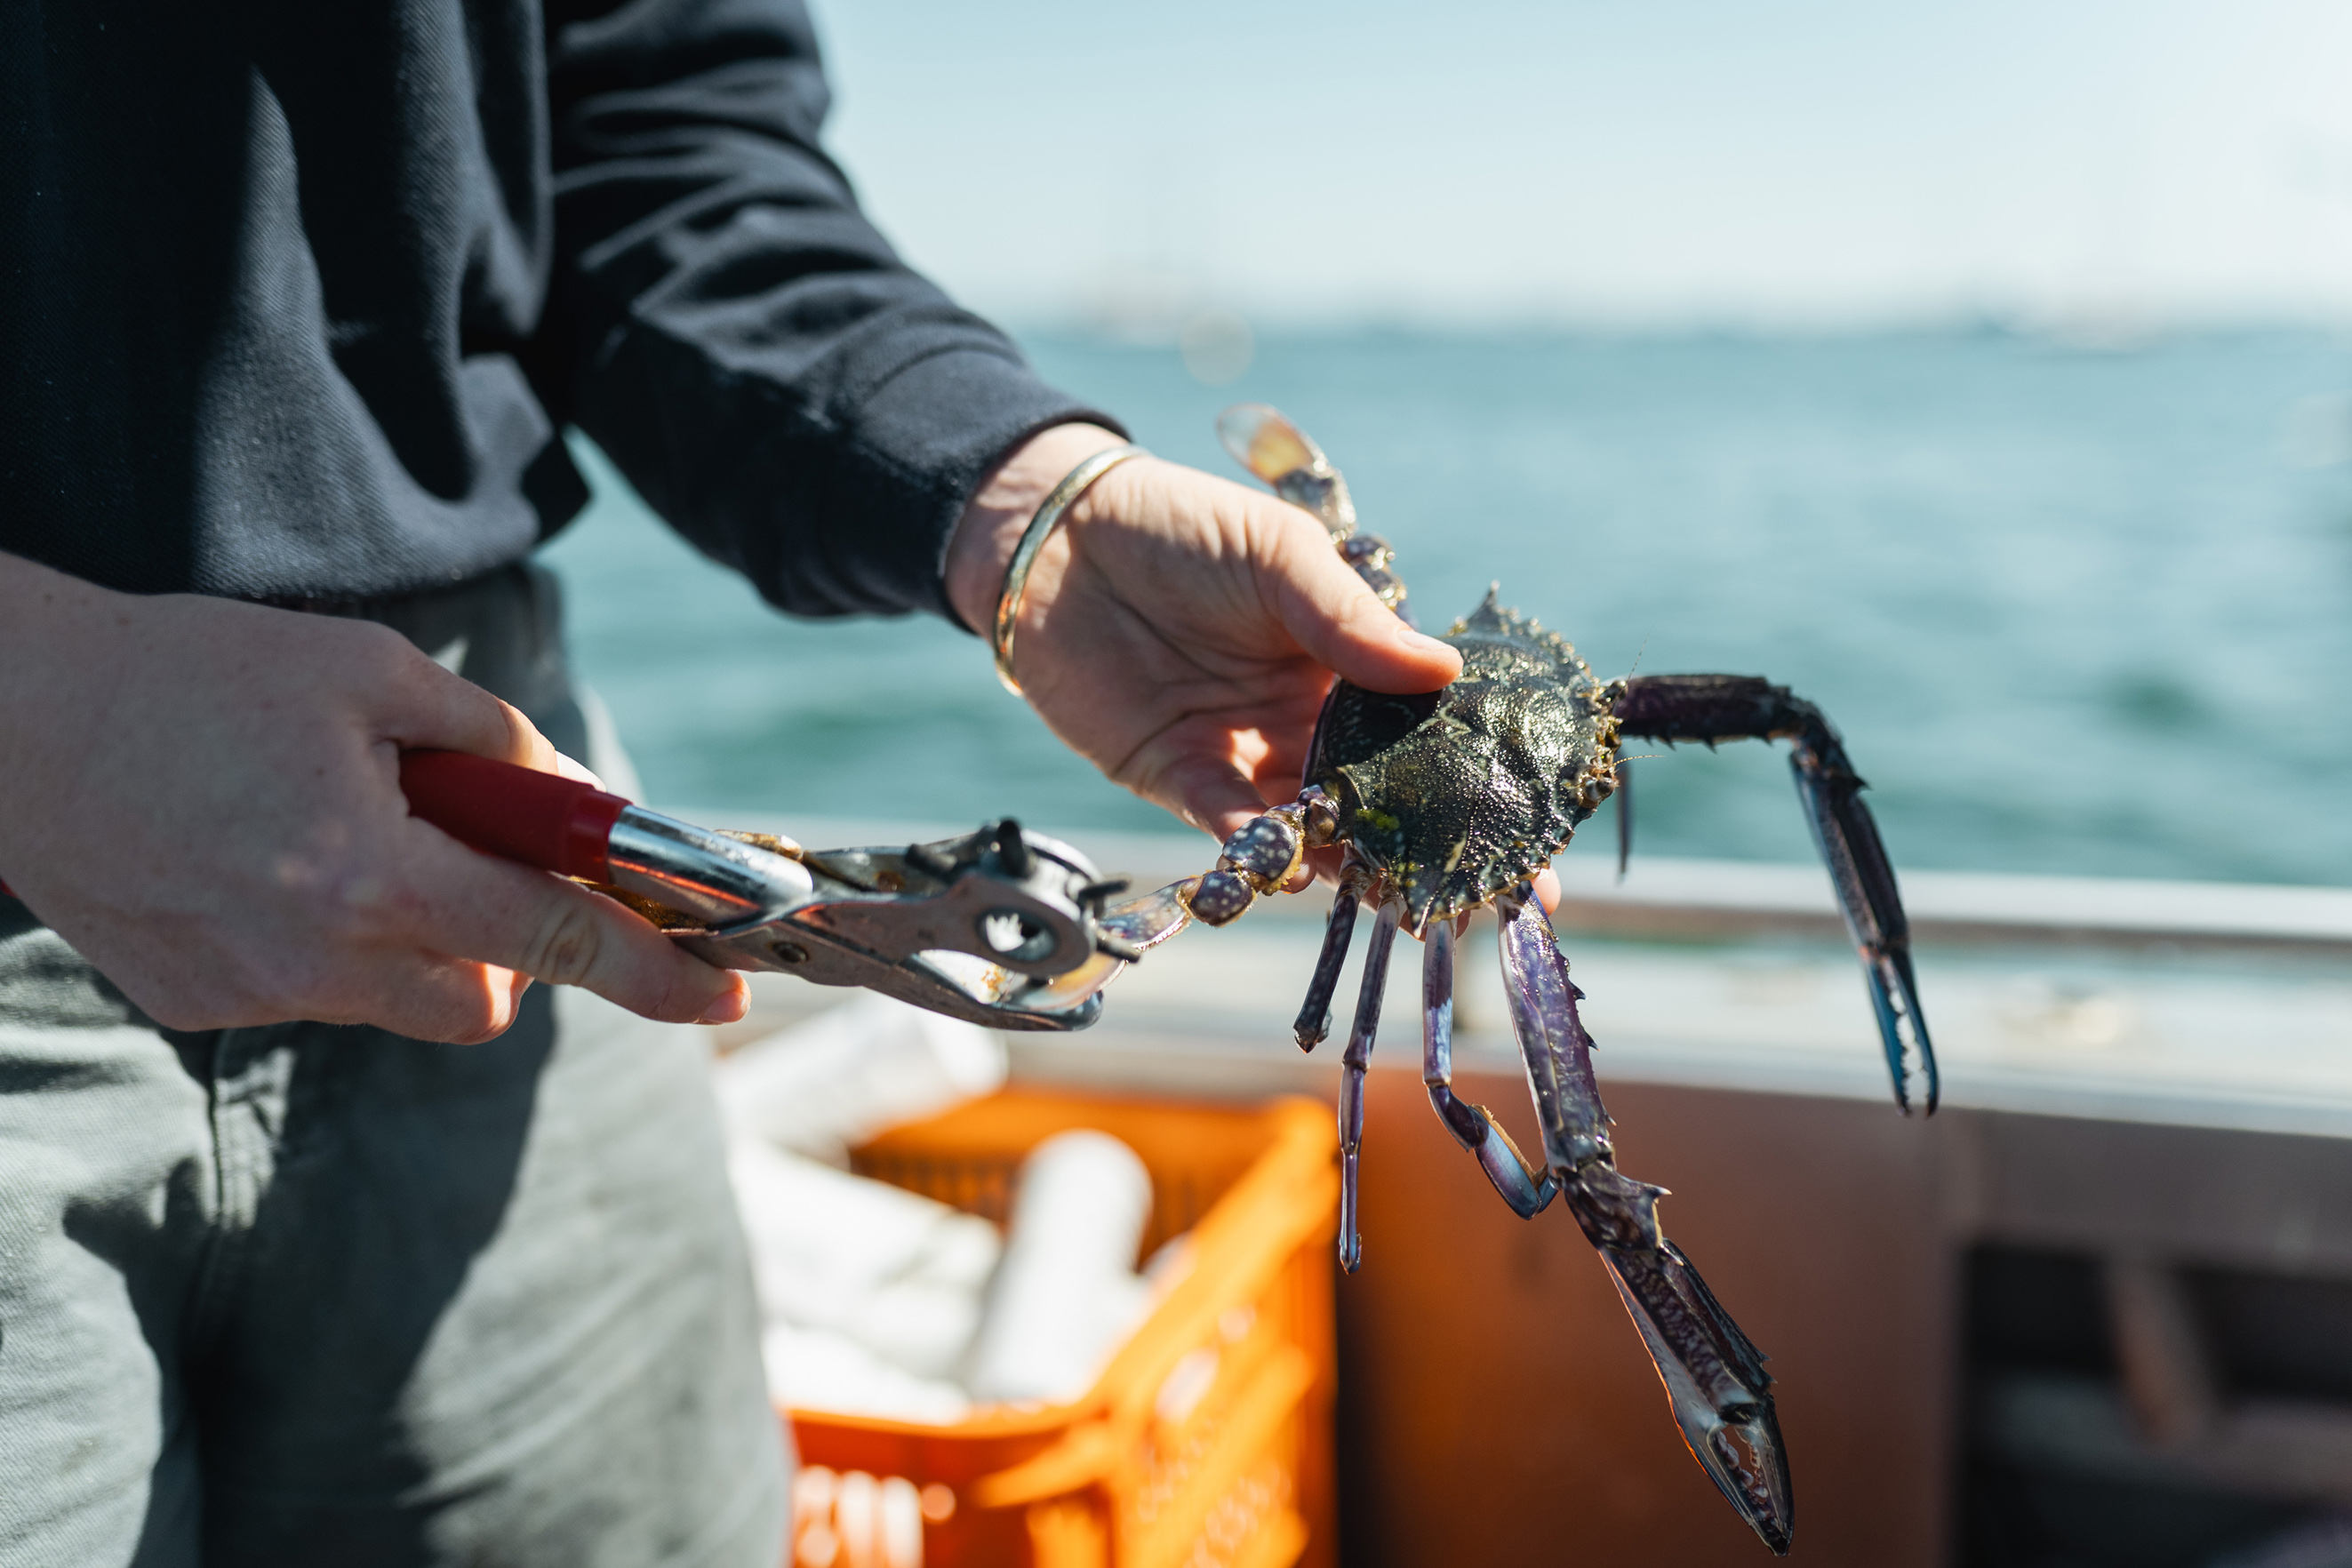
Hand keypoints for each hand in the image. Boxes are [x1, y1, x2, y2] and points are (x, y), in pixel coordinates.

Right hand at [0, 553, 746, 1042]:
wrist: (12, 717)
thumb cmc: (197, 673)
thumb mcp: (369, 670)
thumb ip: (493, 743)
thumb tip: (575, 801)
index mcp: (369, 873)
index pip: (551, 940)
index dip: (652, 970)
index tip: (727, 993)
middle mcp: (315, 957)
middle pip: (487, 1003)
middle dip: (513, 952)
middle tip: (476, 859)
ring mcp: (250, 993)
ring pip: (401, 1000)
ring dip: (417, 939)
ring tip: (338, 833)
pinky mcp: (196, 1002)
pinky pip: (314, 989)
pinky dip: (328, 940)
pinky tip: (264, 858)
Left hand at [948, 425, 1566, 910]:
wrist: (1058, 537)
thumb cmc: (1180, 527)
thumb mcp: (1280, 559)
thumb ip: (1352, 622)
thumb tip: (1446, 677)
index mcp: (1349, 661)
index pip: (1428, 732)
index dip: (1480, 783)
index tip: (1535, 836)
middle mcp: (1308, 719)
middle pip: (1383, 799)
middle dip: (1431, 851)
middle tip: (1486, 899)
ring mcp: (1248, 755)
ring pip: (1315, 829)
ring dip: (1352, 865)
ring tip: (1398, 899)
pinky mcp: (1182, 779)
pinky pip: (1233, 833)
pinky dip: (1261, 855)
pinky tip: (1294, 869)